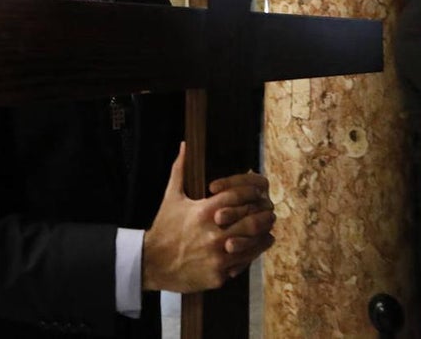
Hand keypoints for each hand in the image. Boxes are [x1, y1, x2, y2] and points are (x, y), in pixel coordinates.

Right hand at [142, 143, 275, 292]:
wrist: (151, 263)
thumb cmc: (163, 227)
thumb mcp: (171, 197)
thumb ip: (180, 170)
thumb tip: (184, 145)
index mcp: (205, 212)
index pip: (240, 197)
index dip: (253, 192)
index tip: (259, 192)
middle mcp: (214, 233)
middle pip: (253, 220)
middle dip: (264, 215)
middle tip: (270, 211)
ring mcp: (218, 256)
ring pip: (253, 244)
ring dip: (263, 236)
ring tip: (268, 231)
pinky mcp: (218, 275)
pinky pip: (242, 264)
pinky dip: (249, 256)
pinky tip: (253, 250)